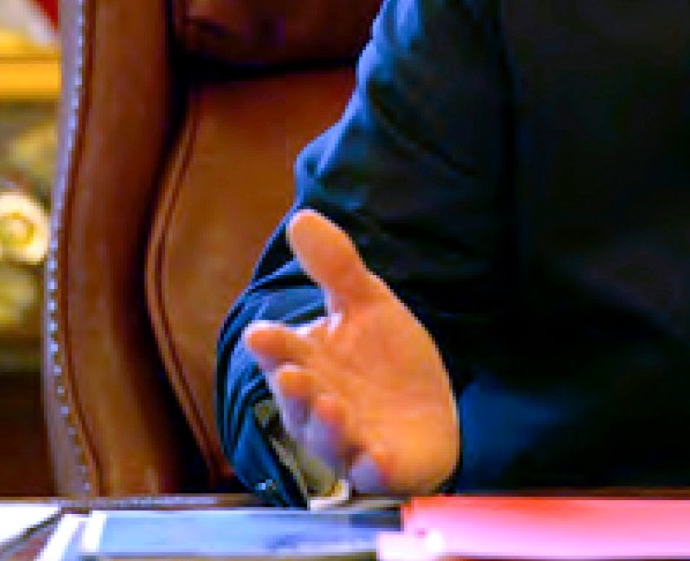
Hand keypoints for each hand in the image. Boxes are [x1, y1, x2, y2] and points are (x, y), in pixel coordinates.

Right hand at [241, 210, 458, 496]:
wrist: (428, 413)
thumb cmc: (384, 361)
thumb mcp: (367, 304)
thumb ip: (335, 267)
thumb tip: (301, 217)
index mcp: (309, 363)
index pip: (283, 353)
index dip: (273, 345)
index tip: (262, 333)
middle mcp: (320, 406)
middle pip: (299, 400)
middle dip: (294, 389)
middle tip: (292, 374)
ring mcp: (350, 440)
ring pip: (329, 438)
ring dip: (326, 425)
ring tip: (329, 405)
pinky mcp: (384, 466)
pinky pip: (374, 472)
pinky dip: (373, 467)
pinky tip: (377, 458)